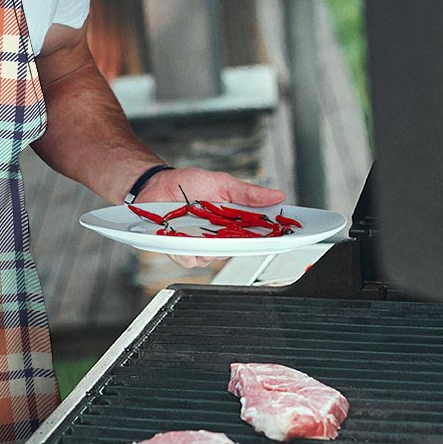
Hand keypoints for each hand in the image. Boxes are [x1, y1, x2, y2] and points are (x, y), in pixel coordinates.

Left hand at [136, 167, 285, 269]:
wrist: (156, 185)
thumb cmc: (188, 184)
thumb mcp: (222, 183)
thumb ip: (248, 193)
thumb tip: (277, 195)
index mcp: (233, 222)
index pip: (258, 235)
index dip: (273, 238)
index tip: (286, 236)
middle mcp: (219, 237)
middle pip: (238, 250)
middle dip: (239, 242)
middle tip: (233, 228)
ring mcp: (200, 245)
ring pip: (213, 258)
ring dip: (208, 245)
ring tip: (199, 226)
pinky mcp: (180, 250)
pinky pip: (189, 259)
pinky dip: (186, 249)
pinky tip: (181, 235)